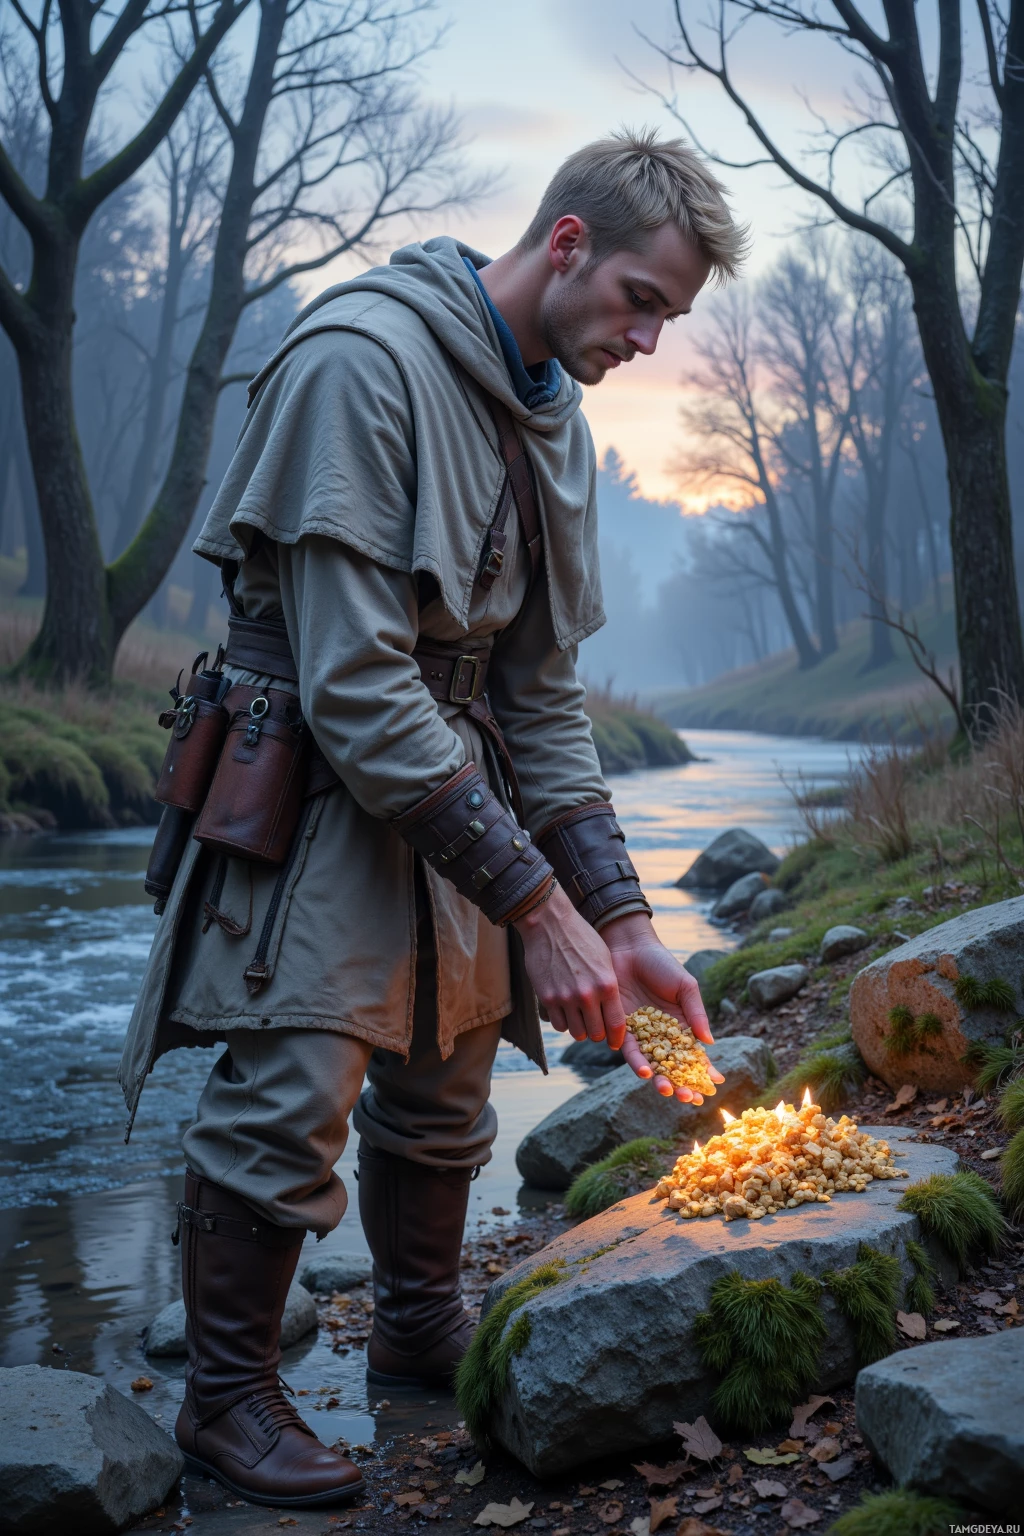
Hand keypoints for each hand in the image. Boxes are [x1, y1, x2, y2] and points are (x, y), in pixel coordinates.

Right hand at [514, 883, 626, 1048]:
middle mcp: (587, 994)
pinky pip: (558, 1024)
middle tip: (595, 1027)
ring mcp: (565, 998)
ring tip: (579, 1019)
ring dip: (580, 1029)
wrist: (549, 924)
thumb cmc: (580, 938)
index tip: (615, 1043)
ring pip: (576, 1033)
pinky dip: (564, 1022)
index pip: (616, 1024)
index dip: (617, 1038)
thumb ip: (608, 986)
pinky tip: (565, 1012)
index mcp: (606, 984)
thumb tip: (612, 1008)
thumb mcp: (604, 959)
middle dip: (597, 1033)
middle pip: (596, 1033)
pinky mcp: (547, 998)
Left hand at [601, 911, 724, 1103]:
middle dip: (682, 1083)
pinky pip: (630, 1049)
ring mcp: (642, 1034)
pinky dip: (637, 1061)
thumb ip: (696, 1014)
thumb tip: (709, 1042)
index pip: (694, 1054)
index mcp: (681, 1025)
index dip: (704, 1071)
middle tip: (690, 1099)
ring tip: (667, 1090)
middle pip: (673, 1066)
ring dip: (660, 1079)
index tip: (713, 1086)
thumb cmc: (662, 964)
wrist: (629, 949)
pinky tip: (645, 1071)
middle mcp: (661, 1035)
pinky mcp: (621, 1028)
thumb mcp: (685, 987)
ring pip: (652, 1064)